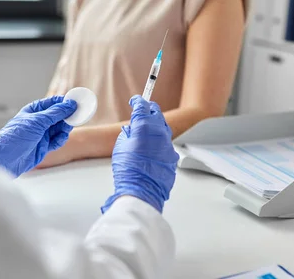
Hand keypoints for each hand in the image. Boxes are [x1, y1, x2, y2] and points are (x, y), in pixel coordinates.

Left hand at [0, 96, 76, 177]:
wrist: (7, 158)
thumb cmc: (16, 136)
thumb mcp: (38, 121)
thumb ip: (55, 113)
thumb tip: (69, 104)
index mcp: (34, 110)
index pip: (52, 103)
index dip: (64, 103)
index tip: (75, 104)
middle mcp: (38, 121)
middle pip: (58, 116)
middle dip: (66, 117)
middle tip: (73, 119)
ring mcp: (41, 134)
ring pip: (59, 128)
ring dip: (64, 129)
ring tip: (64, 131)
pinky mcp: (44, 145)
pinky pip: (57, 140)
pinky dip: (60, 140)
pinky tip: (59, 140)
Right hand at [101, 96, 178, 213]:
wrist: (142, 192)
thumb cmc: (128, 171)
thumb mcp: (121, 146)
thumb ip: (128, 133)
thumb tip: (132, 130)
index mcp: (145, 127)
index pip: (143, 106)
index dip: (138, 102)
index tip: (136, 101)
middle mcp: (160, 133)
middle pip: (157, 114)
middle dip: (149, 111)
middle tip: (142, 111)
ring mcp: (168, 145)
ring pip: (163, 129)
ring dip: (155, 126)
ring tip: (146, 130)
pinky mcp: (172, 156)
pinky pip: (166, 144)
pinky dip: (159, 142)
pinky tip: (151, 149)